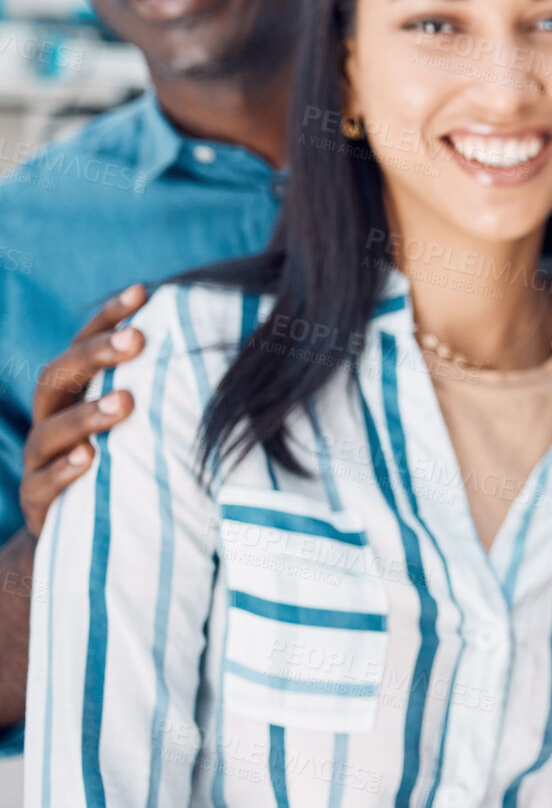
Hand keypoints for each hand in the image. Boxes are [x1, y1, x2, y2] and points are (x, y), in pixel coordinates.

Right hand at [21, 284, 145, 537]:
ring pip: (50, 431)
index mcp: (76, 392)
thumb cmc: (132, 460)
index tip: (144, 290)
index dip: (109, 317)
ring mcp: (41, 461)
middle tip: (138, 340)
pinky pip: (42, 485)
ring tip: (125, 402)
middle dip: (96, 355)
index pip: (85, 344)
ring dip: (87, 415)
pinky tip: (88, 459)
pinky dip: (65, 471)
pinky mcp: (39, 505)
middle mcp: (51, 419)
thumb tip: (239, 342)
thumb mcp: (149, 421)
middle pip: (58, 376)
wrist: (90, 534)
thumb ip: (170, 386)